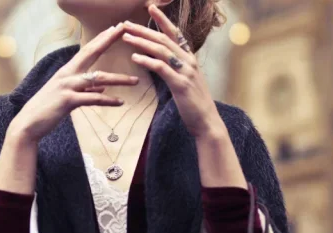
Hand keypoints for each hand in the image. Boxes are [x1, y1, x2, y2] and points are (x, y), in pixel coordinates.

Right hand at [9, 23, 139, 143]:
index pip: (87, 50)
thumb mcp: (66, 96)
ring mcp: (67, 87)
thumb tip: (102, 89)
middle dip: (108, 40)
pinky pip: (92, 100)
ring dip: (118, 79)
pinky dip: (108, 101)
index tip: (115, 28)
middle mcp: (67, 75)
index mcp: (67, 71)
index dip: (101, 38)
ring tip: (135, 81)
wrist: (28, 124)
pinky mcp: (68, 101)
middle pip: (91, 53)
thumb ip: (85, 91)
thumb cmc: (47, 110)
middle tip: (124, 29)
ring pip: (98, 79)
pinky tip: (120, 102)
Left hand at [121, 5, 223, 138]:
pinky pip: (162, 68)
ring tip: (125, 37)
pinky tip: (134, 58)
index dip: (162, 20)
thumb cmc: (193, 102)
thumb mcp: (184, 80)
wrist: (206, 121)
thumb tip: (159, 59)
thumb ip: (174, 68)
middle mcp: (189, 61)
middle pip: (164, 38)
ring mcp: (186, 72)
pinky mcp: (180, 84)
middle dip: (144, 29)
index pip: (175, 33)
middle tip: (126, 24)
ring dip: (142, 42)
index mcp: (189, 58)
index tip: (150, 8)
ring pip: (161, 50)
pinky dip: (147, 61)